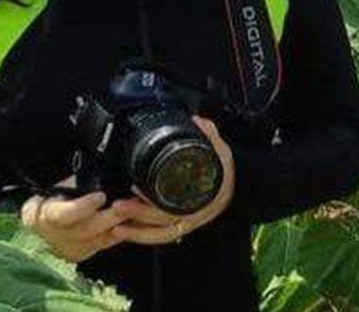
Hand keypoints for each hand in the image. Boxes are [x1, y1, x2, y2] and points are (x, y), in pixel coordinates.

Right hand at [21, 176, 127, 262]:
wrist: (42, 221)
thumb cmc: (54, 196)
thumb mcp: (61, 186)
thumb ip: (78, 184)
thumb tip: (105, 172)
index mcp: (47, 214)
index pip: (65, 214)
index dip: (83, 206)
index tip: (101, 195)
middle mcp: (58, 236)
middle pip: (88, 229)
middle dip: (113, 216)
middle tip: (133, 202)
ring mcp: (71, 248)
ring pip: (101, 239)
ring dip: (123, 224)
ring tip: (141, 209)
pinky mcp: (84, 254)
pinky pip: (107, 244)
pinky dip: (123, 232)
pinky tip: (137, 221)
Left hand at [109, 116, 236, 244]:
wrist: (242, 188)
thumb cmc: (227, 171)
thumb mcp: (221, 151)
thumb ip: (208, 134)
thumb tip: (196, 120)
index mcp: (202, 194)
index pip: (176, 201)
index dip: (154, 199)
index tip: (135, 187)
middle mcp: (195, 213)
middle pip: (164, 220)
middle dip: (139, 214)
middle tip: (118, 205)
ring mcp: (189, 222)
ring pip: (162, 235)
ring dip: (138, 232)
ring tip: (116, 226)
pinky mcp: (184, 228)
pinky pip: (163, 238)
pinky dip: (145, 238)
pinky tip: (128, 233)